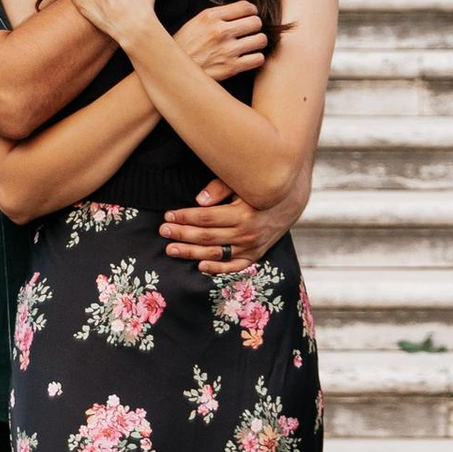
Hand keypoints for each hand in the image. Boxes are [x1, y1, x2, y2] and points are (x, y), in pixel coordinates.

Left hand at [162, 179, 283, 274]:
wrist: (289, 203)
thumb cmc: (258, 189)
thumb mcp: (242, 183)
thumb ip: (220, 188)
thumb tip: (199, 200)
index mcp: (242, 213)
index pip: (206, 218)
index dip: (185, 217)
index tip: (168, 215)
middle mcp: (247, 233)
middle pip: (207, 237)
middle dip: (182, 234)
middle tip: (163, 231)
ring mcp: (251, 247)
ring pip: (215, 253)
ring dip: (191, 252)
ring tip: (171, 249)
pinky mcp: (254, 255)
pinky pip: (234, 266)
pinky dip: (217, 269)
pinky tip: (199, 267)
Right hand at [174, 0, 268, 84]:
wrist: (173, 70)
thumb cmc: (184, 46)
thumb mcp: (195, 23)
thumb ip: (216, 16)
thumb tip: (238, 12)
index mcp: (211, 16)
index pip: (245, 6)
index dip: (252, 11)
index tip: (251, 15)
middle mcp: (220, 31)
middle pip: (256, 22)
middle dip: (256, 26)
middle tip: (251, 31)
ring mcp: (227, 50)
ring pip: (261, 40)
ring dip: (258, 42)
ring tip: (252, 44)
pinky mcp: (231, 68)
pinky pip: (258, 59)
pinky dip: (257, 58)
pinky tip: (250, 58)